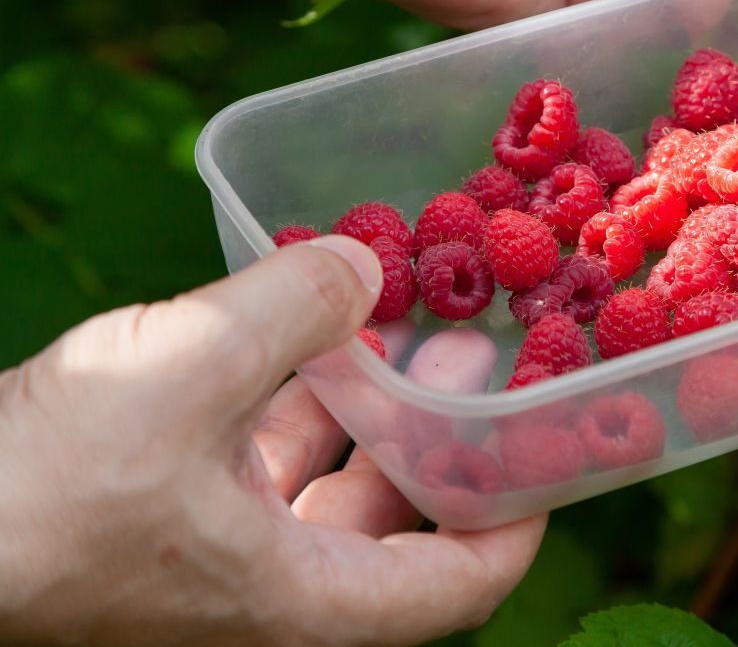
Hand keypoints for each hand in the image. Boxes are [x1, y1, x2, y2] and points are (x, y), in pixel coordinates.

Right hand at [0, 236, 543, 645]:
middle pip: (399, 523)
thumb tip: (366, 264)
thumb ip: (297, 308)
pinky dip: (291, 394)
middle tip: (476, 340)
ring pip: (325, 483)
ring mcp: (214, 557)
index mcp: (303, 604)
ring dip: (367, 399)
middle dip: (442, 427)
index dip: (522, 513)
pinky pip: (258, 458)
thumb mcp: (189, 370)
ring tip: (405, 308)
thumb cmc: (40, 485)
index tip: (554, 438)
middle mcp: (271, 596)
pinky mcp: (164, 514)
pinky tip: (306, 320)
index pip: (461, 585)